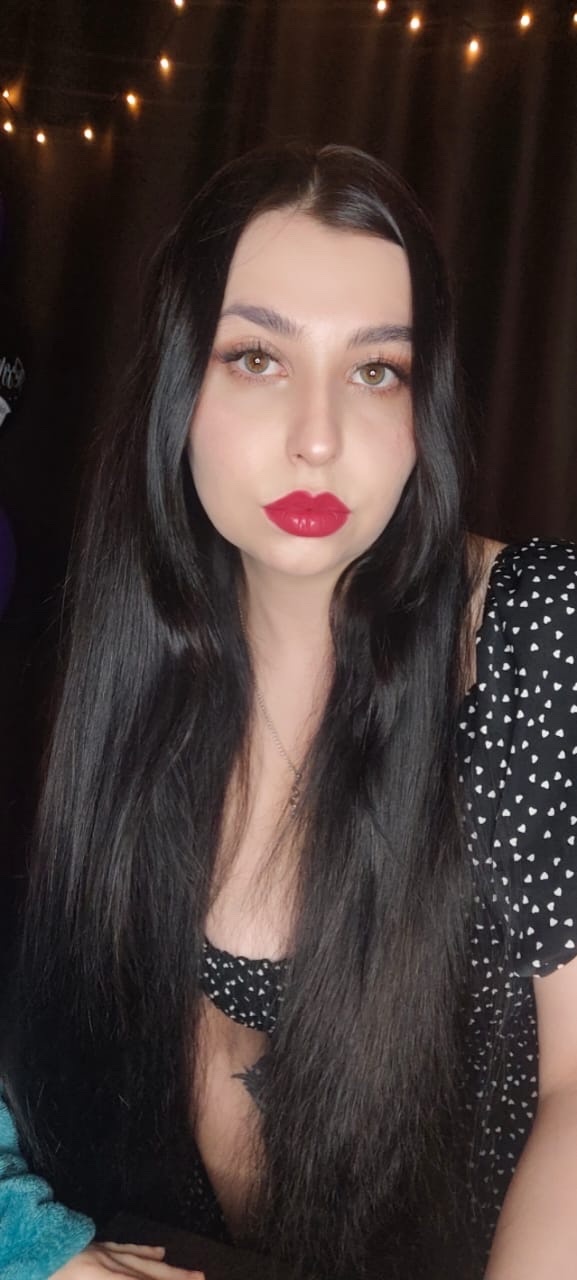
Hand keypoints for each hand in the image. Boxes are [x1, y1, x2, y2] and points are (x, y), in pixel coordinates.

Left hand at [51, 1241, 204, 1277]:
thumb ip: (113, 1279)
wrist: (18, 1244)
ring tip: (192, 1272)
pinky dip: (145, 1252)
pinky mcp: (91, 1246)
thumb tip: (142, 1268)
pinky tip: (158, 1253)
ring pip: (142, 1262)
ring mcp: (100, 1253)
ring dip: (170, 1270)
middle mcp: (106, 1266)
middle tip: (202, 1279)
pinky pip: (125, 1249)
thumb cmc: (38, 1276)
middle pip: (149, 1276)